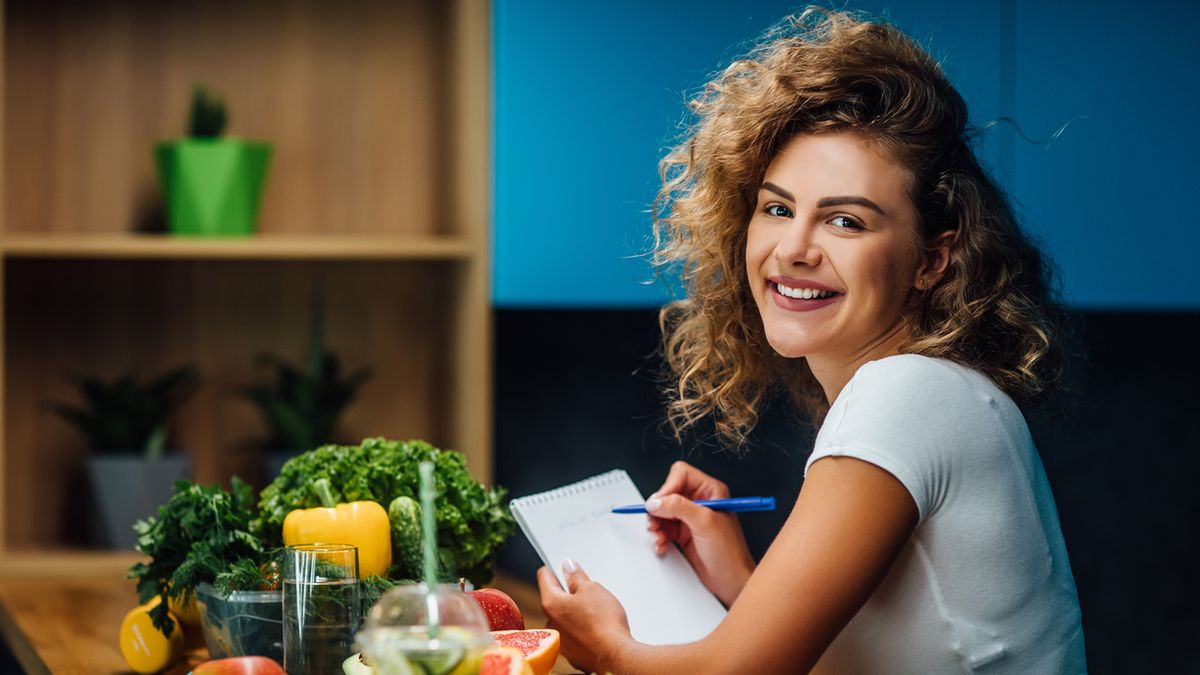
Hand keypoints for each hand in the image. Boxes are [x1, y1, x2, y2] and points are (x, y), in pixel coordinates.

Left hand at [538, 560, 631, 673]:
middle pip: (555, 599)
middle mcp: (550, 624)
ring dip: (575, 612)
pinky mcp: (572, 653)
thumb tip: (568, 567)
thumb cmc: (604, 623)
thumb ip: (576, 577)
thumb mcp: (592, 589)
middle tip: (587, 589)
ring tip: (596, 611)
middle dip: (569, 593)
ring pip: (565, 618)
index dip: (553, 567)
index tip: (560, 565)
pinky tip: (596, 628)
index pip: (544, 577)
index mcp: (551, 604)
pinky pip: (573, 634)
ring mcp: (560, 641)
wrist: (615, 656)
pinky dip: (582, 629)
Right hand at [646, 461, 754, 605]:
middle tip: (655, 522)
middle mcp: (700, 501)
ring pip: (663, 511)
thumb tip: (657, 501)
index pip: (682, 475)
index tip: (660, 503)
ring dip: (657, 524)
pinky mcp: (684, 533)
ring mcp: (691, 518)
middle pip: (668, 493)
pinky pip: (664, 528)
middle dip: (659, 508)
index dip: (668, 487)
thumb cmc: (730, 553)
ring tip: (659, 535)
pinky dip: (660, 536)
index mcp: (711, 491)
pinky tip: (663, 545)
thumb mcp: (705, 524)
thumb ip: (679, 507)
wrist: (731, 582)